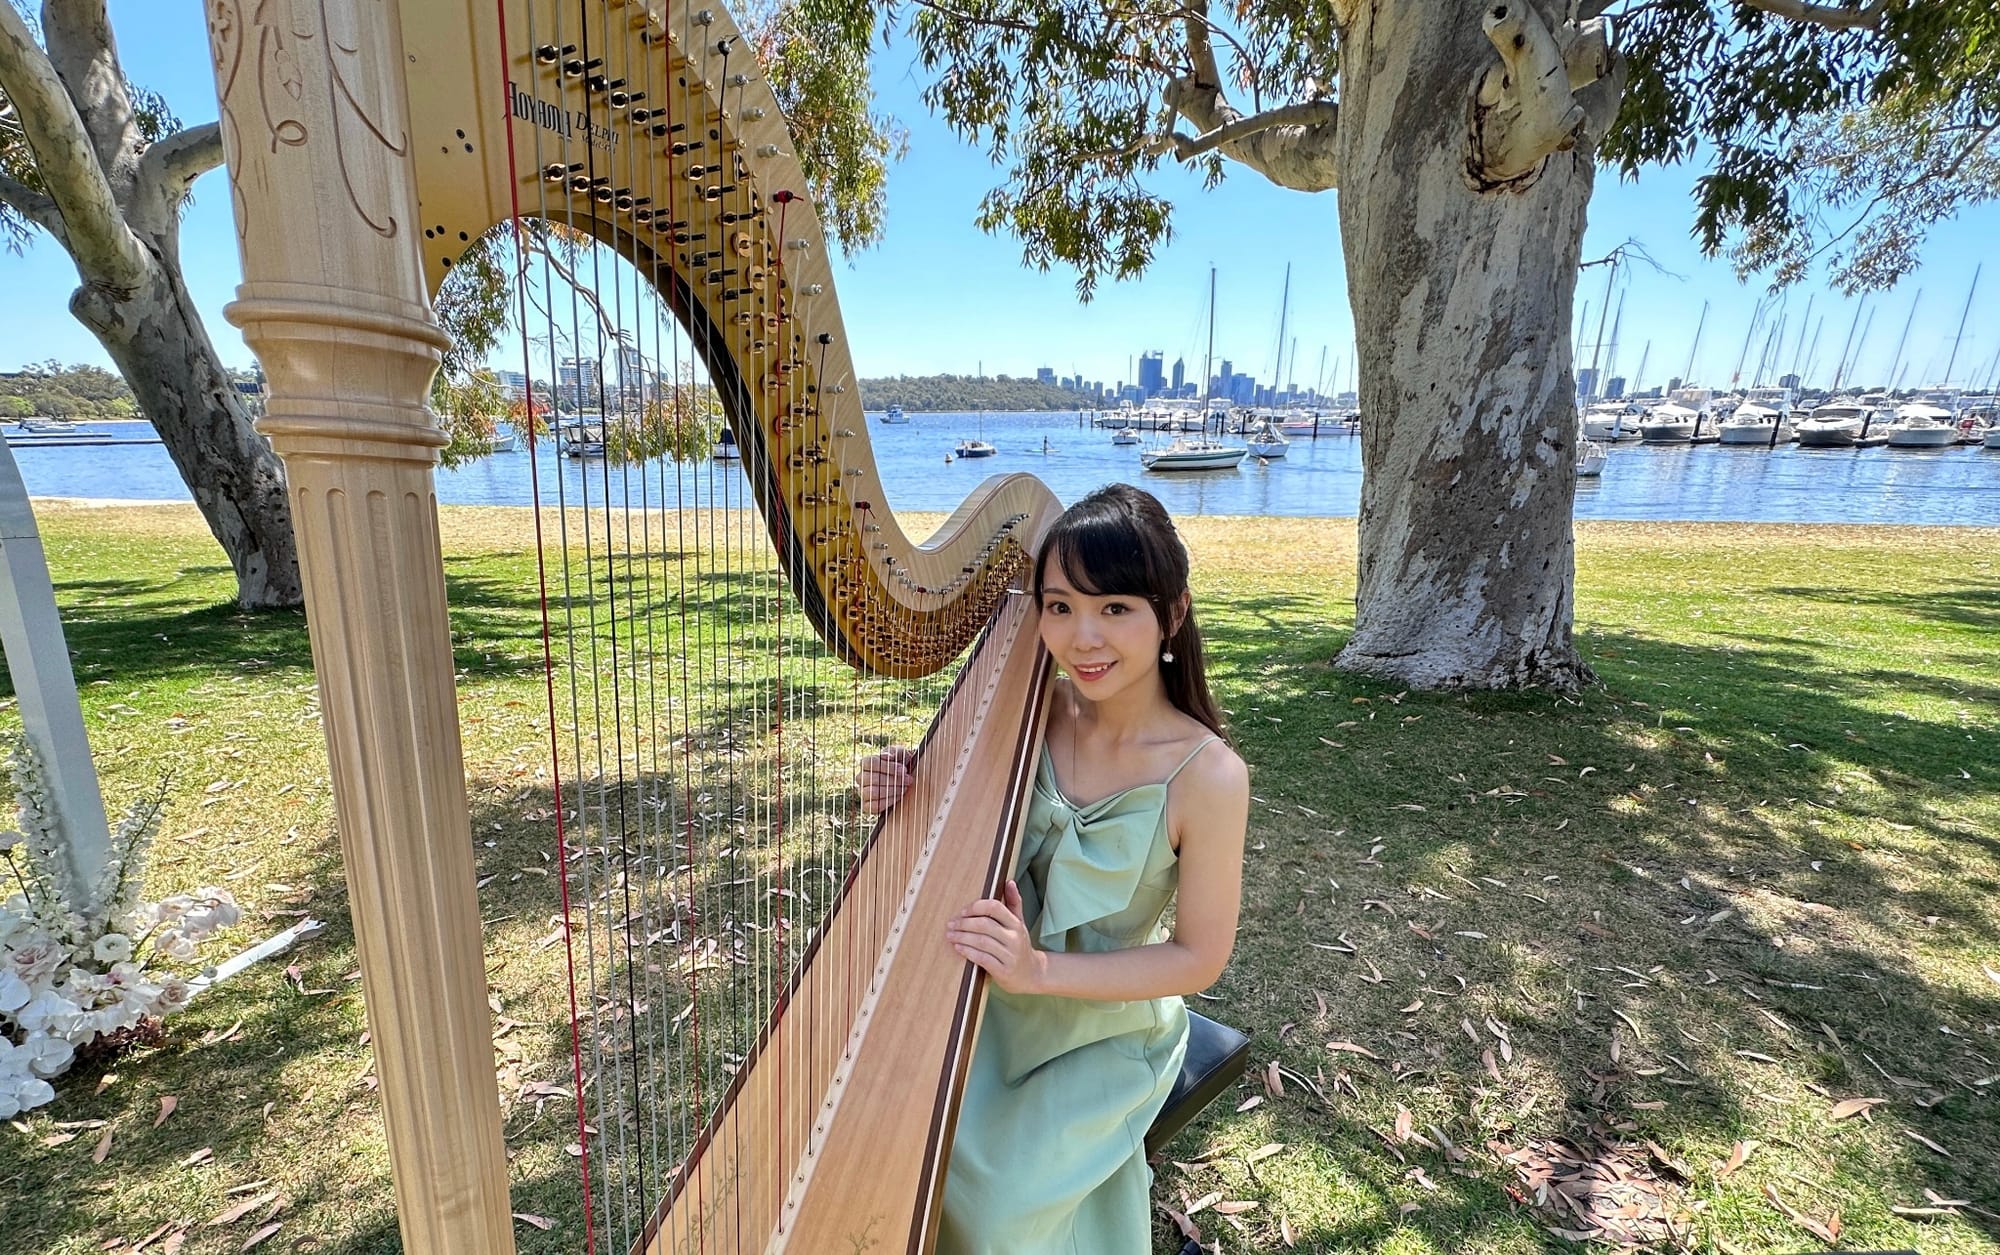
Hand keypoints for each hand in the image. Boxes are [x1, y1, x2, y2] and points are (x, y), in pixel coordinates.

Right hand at [855, 745, 915, 813]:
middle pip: (871, 778)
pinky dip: (887, 802)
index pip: (870, 763)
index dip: (887, 767)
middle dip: (893, 780)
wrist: (907, 778)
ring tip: (904, 788)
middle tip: (908, 780)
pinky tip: (898, 797)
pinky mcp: (867, 806)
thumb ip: (894, 751)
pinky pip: (872, 807)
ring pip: (871, 792)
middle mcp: (861, 777)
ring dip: (891, 791)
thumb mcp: (900, 753)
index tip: (903, 770)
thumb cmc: (902, 764)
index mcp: (866, 763)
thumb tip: (887, 757)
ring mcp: (863, 792)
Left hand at [946, 880, 1045, 995]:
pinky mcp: (1004, 971)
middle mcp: (1014, 938)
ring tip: (950, 935)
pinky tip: (958, 948)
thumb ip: (1013, 903)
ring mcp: (1010, 955)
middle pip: (984, 924)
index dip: (976, 907)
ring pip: (981, 941)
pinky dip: (968, 952)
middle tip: (950, 924)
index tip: (963, 912)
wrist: (1033, 974)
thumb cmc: (1020, 946)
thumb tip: (1009, 882)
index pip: (995, 908)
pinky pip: (982, 959)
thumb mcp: (1019, 923)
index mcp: (1016, 924)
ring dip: (962, 937)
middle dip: (964, 923)